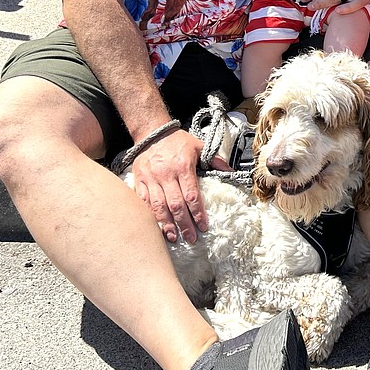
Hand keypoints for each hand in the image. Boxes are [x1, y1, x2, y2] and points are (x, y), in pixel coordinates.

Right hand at [127, 127, 209, 243]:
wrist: (152, 131)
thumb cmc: (177, 141)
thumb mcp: (199, 146)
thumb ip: (215, 160)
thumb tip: (230, 172)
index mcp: (183, 167)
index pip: (192, 195)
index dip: (198, 213)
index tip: (203, 226)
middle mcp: (166, 174)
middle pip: (176, 205)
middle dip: (184, 224)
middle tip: (191, 238)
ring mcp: (151, 178)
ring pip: (158, 206)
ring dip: (166, 224)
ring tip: (173, 238)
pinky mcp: (139, 181)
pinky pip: (143, 202)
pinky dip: (150, 216)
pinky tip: (156, 227)